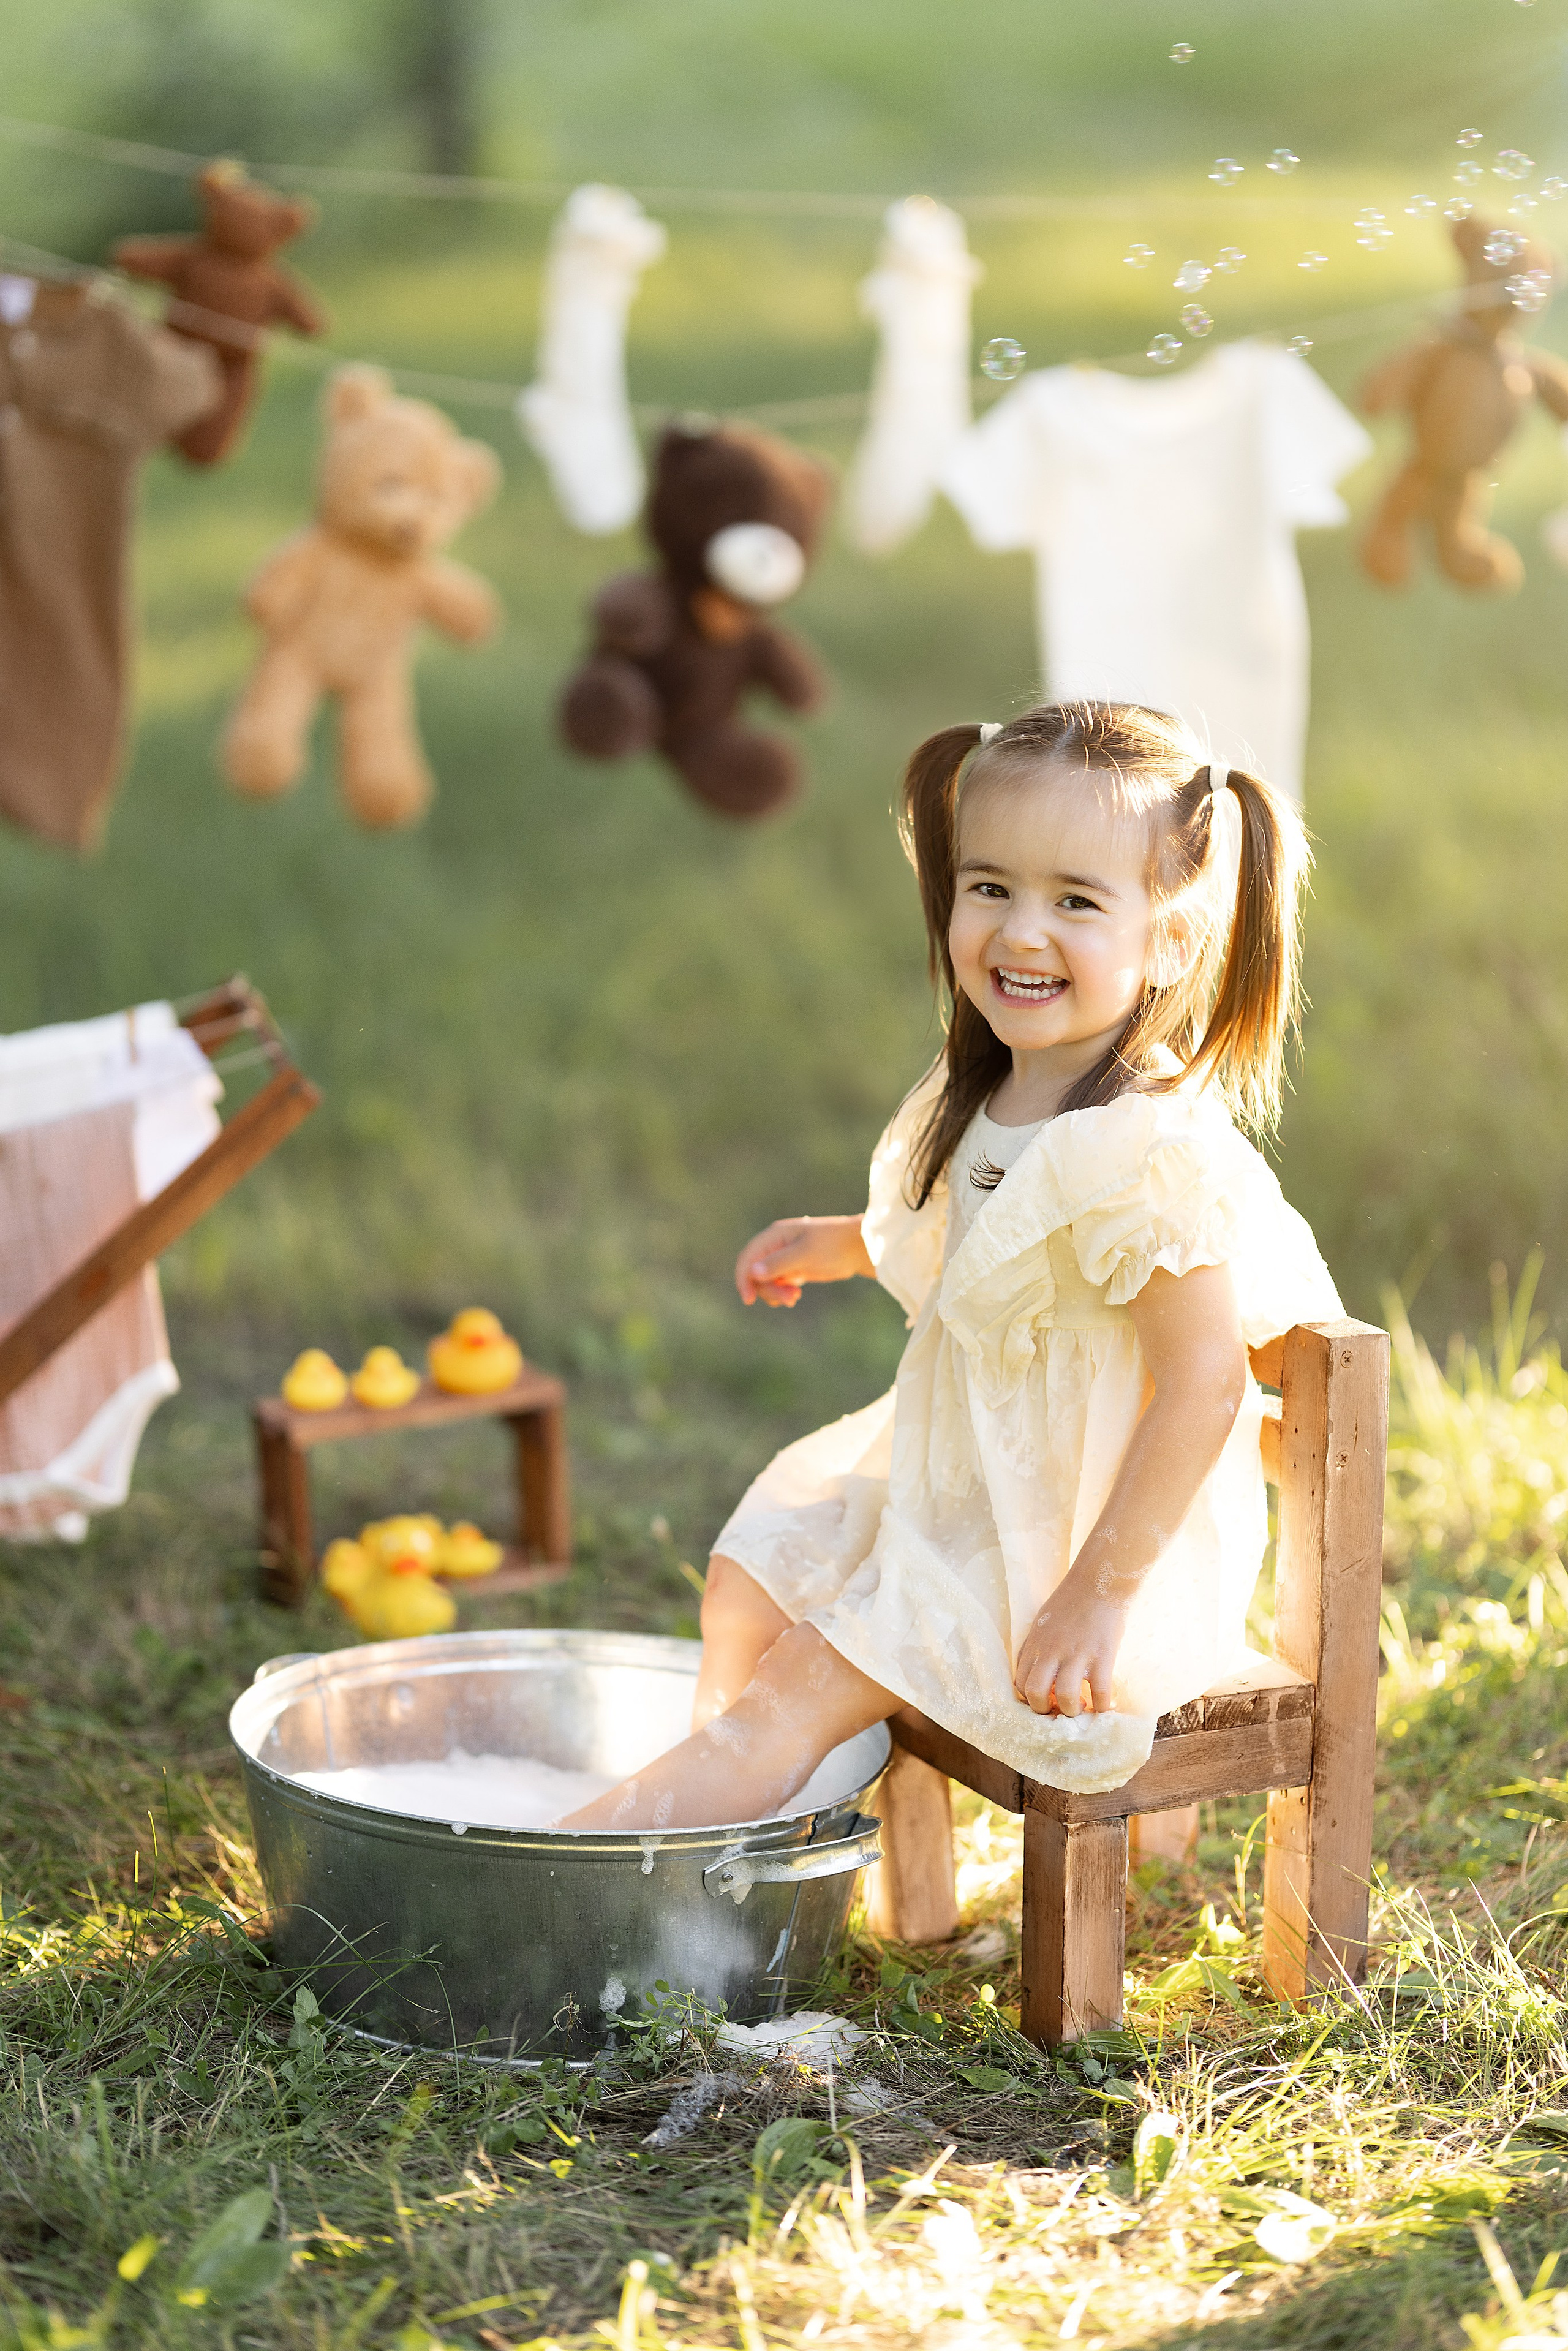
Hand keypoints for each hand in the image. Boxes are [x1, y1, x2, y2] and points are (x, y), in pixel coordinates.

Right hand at [734, 1214, 872, 1307]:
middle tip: (790, 1300)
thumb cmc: (834, 1244)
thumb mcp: (805, 1254)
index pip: (747, 1258)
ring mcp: (784, 1257)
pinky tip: (794, 1297)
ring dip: (776, 1293)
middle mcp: (776, 1245)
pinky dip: (782, 1293)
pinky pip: (778, 1284)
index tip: (748, 1300)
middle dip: (768, 1289)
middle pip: (756, 1273)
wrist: (859, 1247)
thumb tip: (752, 1273)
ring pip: (766, 1281)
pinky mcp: (794, 1268)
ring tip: (794, 1298)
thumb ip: (779, 1263)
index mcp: (774, 1236)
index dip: (743, 1279)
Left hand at [1013, 1575, 1129, 1716]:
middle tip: (1059, 1708)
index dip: (1031, 1699)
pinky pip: (1100, 1692)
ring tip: (1080, 1705)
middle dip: (1045, 1710)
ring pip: (1065, 1697)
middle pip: (1035, 1693)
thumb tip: (1030, 1673)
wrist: (1097, 1582)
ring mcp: (1077, 1654)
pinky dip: (1101, 1706)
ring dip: (1072, 1710)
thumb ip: (1034, 1648)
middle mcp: (1051, 1651)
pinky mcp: (1102, 1655)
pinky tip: (1103, 1704)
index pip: (1020, 1683)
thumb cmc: (1069, 1602)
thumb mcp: (1041, 1623)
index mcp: (1035, 1644)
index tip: (1046, 1699)